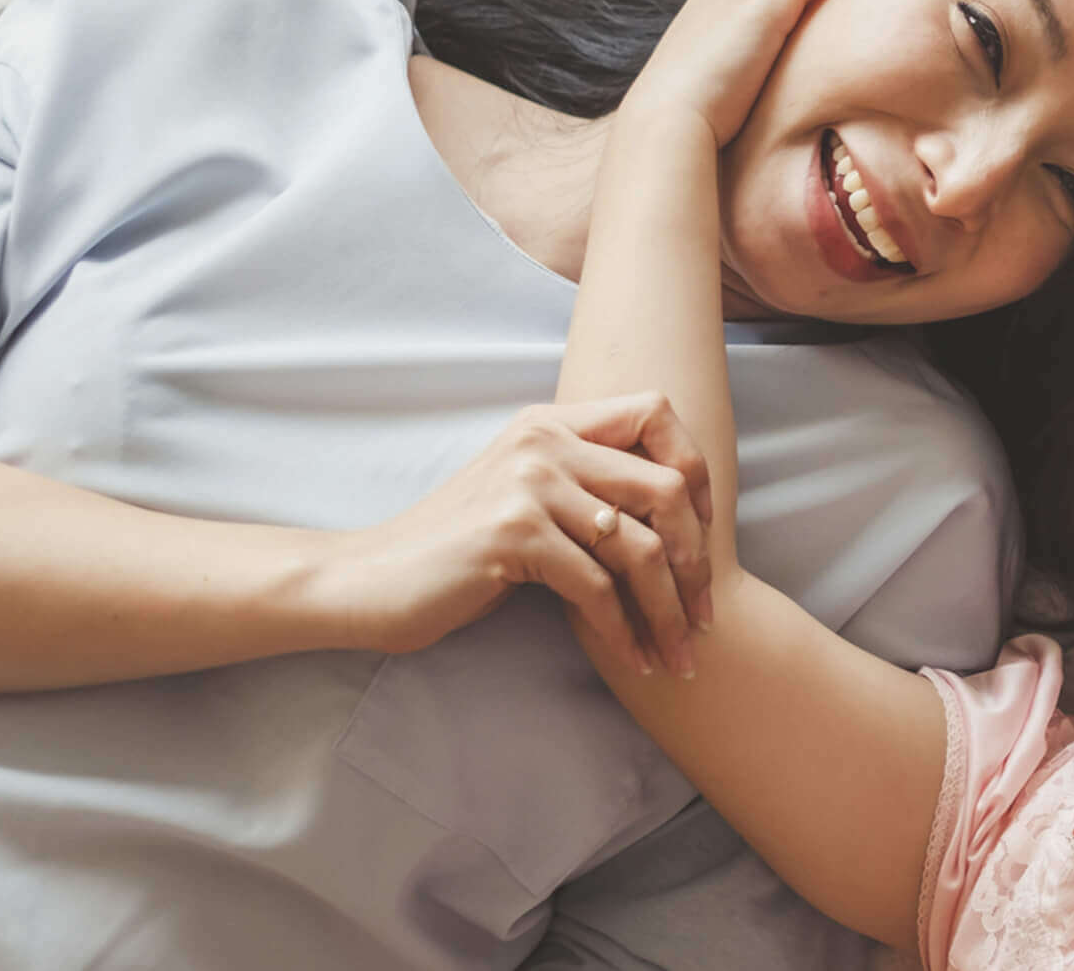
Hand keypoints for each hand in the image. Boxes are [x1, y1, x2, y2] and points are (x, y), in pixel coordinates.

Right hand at [316, 393, 717, 675]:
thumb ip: (588, 488)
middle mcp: (544, 440)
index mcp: (552, 421)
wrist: (369, 580)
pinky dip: (624, 632)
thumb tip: (681, 518)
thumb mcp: (528, 497)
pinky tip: (634, 661)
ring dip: (669, 612)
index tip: (704, 532)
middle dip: (697, 560)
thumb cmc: (459, 551)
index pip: (656, 411)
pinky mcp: (513, 535)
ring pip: (641, 547)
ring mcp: (529, 484)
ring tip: (679, 656)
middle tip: (704, 615)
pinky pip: (598, 588)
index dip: (695, 470)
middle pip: (666, 487)